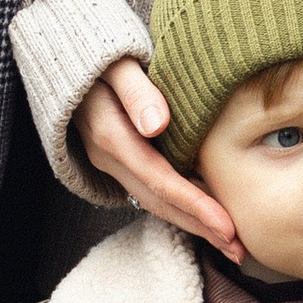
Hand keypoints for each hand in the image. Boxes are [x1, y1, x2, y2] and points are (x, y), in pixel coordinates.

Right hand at [72, 57, 242, 259]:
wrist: (63, 55)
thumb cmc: (99, 52)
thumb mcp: (115, 62)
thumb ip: (135, 90)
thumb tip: (157, 124)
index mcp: (110, 136)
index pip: (159, 180)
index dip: (195, 205)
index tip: (228, 226)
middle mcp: (108, 156)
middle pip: (159, 201)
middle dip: (200, 227)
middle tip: (239, 250)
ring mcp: (111, 161)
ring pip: (155, 202)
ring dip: (193, 225)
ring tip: (230, 243)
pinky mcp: (119, 159)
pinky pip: (152, 190)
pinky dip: (181, 207)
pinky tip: (205, 216)